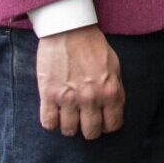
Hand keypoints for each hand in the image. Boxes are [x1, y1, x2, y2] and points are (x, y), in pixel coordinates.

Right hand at [36, 25, 124, 139]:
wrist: (69, 29)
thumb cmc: (93, 46)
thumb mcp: (114, 66)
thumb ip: (115, 89)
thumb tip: (113, 109)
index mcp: (110, 91)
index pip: (113, 125)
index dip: (108, 126)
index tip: (102, 121)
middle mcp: (91, 98)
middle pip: (91, 132)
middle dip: (89, 129)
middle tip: (84, 121)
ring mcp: (68, 98)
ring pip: (69, 131)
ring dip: (69, 126)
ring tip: (69, 116)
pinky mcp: (48, 95)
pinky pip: (48, 123)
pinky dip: (51, 122)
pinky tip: (55, 113)